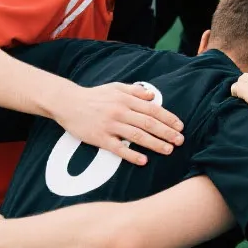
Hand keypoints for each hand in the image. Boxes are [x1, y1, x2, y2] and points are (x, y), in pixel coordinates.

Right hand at [49, 83, 184, 166]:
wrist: (67, 103)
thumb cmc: (94, 95)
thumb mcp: (115, 87)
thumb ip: (135, 91)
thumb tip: (153, 96)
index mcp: (125, 99)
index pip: (152, 109)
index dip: (168, 118)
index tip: (180, 126)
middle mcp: (120, 111)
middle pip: (148, 123)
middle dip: (166, 133)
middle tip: (180, 140)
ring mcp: (109, 125)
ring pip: (137, 136)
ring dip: (155, 144)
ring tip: (168, 150)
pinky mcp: (99, 138)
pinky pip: (118, 148)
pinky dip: (131, 155)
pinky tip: (143, 160)